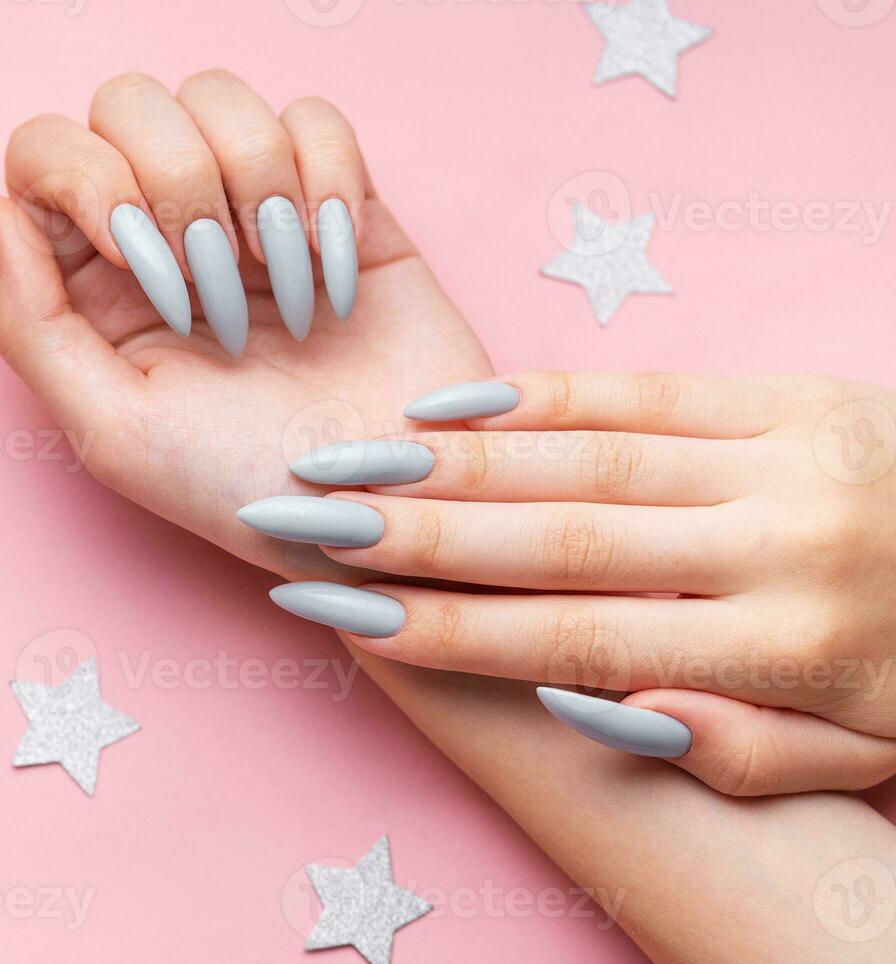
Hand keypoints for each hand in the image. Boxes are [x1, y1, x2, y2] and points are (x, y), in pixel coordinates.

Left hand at [0, 70, 491, 579]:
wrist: (388, 506)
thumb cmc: (247, 486)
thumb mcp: (114, 432)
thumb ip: (30, 325)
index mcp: (91, 279)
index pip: (46, 152)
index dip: (86, 179)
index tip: (135, 258)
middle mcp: (161, 229)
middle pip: (128, 101)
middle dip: (178, 188)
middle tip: (219, 294)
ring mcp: (248, 204)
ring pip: (220, 96)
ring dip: (256, 190)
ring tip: (287, 298)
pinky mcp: (336, 196)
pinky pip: (316, 118)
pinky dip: (329, 186)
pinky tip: (337, 272)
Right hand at [251, 371, 895, 795]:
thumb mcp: (863, 753)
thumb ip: (736, 751)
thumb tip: (595, 706)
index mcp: (787, 650)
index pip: (576, 639)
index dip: (448, 626)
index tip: (344, 613)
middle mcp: (775, 546)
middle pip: (557, 538)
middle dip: (412, 531)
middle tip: (301, 518)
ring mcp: (783, 455)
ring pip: (584, 457)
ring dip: (451, 459)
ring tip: (347, 460)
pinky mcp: (790, 392)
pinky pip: (644, 387)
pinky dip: (540, 396)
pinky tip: (452, 406)